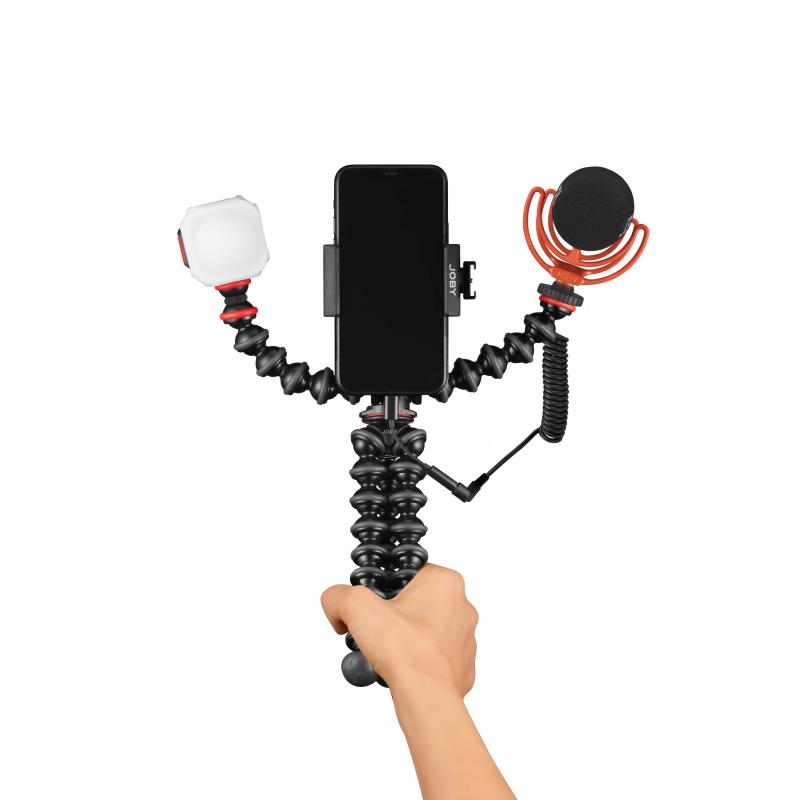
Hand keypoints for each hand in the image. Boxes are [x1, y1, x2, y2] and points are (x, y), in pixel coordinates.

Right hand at [321, 564, 478, 695]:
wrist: (426, 697)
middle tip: (379, 630)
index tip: (375, 604)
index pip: (408, 573)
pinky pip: (434, 656)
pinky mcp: (463, 664)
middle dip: (394, 615)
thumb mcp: (357, 608)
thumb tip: (334, 602)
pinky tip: (404, 668)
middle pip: (416, 602)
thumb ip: (338, 596)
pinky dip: (418, 661)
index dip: (385, 588)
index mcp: (445, 582)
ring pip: (426, 629)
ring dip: (406, 638)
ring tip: (390, 652)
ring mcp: (466, 637)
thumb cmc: (405, 651)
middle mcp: (462, 606)